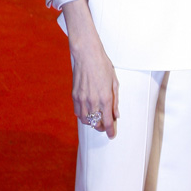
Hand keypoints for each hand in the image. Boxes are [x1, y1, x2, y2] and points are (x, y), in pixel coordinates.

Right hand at [62, 0, 119, 138]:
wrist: (87, 55)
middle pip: (96, 123)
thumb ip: (115, 100)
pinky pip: (78, 112)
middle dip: (102, 127)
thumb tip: (116, 115)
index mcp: (105, 98)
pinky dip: (83, 116)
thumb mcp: (114, 82)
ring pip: (86, 120)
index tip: (112, 135)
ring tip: (96, 120)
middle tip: (105, 126)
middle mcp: (93, 101)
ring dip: (92, 123)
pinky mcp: (74, 96)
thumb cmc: (103, 66)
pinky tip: (87, 113)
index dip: (110, 131)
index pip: (108, 121)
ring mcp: (82, 99)